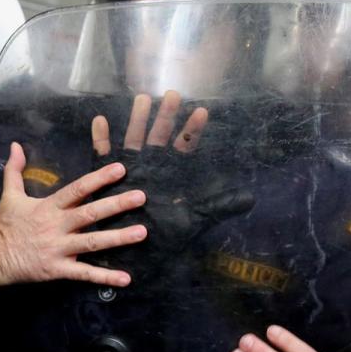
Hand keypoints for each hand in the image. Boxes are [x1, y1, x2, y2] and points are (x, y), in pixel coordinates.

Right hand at [0, 142, 147, 286]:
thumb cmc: (6, 226)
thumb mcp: (10, 195)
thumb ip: (15, 170)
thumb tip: (17, 145)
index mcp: (49, 207)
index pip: (77, 189)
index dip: (98, 179)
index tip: (120, 170)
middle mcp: (57, 227)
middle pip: (90, 214)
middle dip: (116, 205)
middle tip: (140, 198)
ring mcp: (59, 249)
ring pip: (92, 243)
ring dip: (118, 238)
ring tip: (142, 233)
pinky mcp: (58, 269)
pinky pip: (84, 274)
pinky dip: (105, 277)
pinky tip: (125, 278)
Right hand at [89, 91, 252, 277]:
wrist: (138, 256)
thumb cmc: (165, 238)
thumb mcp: (195, 219)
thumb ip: (219, 206)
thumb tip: (250, 198)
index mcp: (172, 172)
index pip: (186, 145)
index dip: (194, 129)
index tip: (202, 111)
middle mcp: (151, 166)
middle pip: (160, 135)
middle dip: (167, 116)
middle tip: (174, 95)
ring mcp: (129, 170)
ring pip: (133, 140)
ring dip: (138, 120)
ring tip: (142, 100)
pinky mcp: (107, 179)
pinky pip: (102, 157)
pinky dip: (101, 139)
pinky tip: (100, 120)